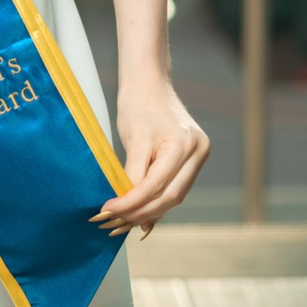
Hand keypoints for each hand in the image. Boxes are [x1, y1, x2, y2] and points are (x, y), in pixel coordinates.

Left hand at [92, 74, 209, 235]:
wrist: (150, 83)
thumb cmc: (139, 105)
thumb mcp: (134, 139)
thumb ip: (133, 173)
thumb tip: (125, 206)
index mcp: (185, 145)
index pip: (156, 186)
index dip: (131, 203)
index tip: (107, 210)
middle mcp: (198, 152)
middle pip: (169, 197)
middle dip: (139, 213)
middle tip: (111, 222)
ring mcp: (198, 157)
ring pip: (173, 196)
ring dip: (147, 212)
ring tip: (121, 223)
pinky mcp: (192, 160)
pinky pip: (175, 188)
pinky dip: (157, 204)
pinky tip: (142, 221)